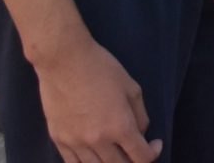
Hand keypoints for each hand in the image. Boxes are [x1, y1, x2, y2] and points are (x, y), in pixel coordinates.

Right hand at [34, 35, 161, 162]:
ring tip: (117, 153)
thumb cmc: (101, 68)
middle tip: (136, 150)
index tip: (155, 145)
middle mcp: (97, 140)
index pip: (141, 157)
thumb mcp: (131, 88)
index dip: (153, 153)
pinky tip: (96, 154)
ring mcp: (75, 143)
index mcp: (119, 127)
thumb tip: (139, 135)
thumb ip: (140, 116)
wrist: (64, 60)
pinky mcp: (59, 140)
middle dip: (133, 161)